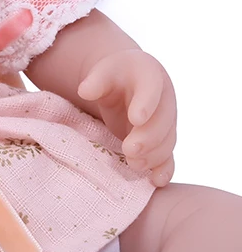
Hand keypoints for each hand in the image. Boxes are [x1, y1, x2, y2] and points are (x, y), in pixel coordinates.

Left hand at [77, 47, 176, 186]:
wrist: (128, 82)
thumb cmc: (114, 75)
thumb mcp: (104, 71)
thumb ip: (96, 81)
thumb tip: (83, 91)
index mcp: (150, 75)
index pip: (151, 90)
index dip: (145, 105)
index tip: (135, 118)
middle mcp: (165, 100)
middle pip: (162, 122)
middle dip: (147, 138)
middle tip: (129, 149)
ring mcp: (167, 121)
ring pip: (166, 142)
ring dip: (152, 155)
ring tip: (133, 164)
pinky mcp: (163, 140)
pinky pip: (169, 155)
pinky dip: (165, 168)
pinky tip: (157, 180)